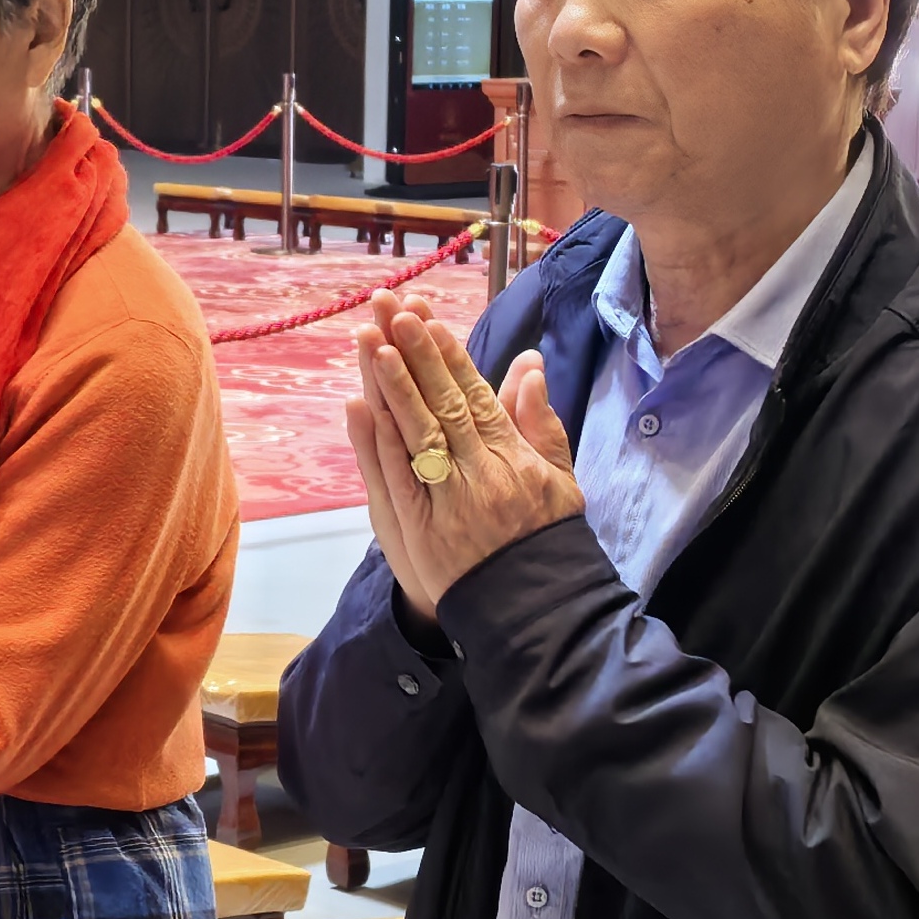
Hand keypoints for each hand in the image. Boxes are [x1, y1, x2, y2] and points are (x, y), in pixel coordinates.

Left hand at [340, 292, 579, 620]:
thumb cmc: (545, 538)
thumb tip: (530, 365)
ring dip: (392, 386)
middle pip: (442, 405)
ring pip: (415, 434)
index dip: (451, 356)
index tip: (430, 320)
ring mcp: (447, 500)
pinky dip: (377, 441)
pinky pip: (396, 477)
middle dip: (417, 355)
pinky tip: (360, 407)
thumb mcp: (558, 479)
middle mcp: (479, 473)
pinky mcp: (420, 528)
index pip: (476, 397)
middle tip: (395, 311)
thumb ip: (540, 422)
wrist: (532, 607)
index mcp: (513, 458)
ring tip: (373, 342)